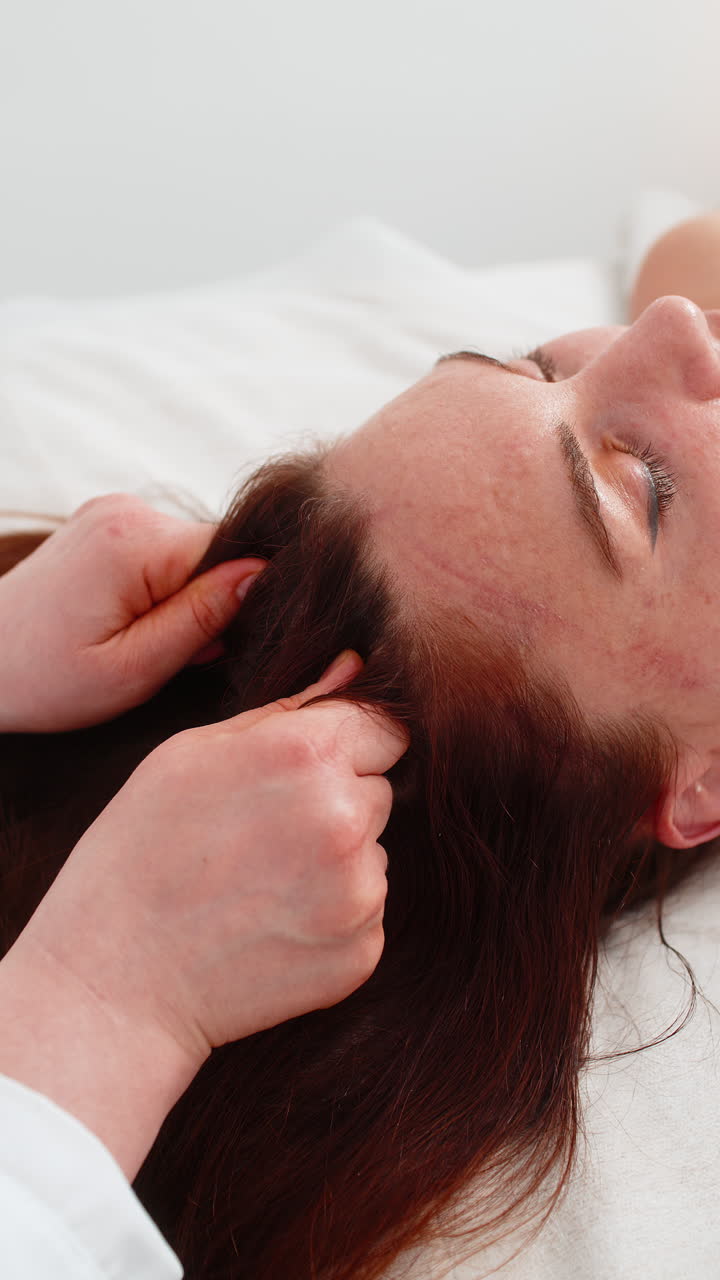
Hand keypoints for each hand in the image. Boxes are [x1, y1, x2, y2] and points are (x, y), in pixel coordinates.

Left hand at [0, 492, 265, 731]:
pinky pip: (162, 550)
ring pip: (190, 553)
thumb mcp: (133, 669)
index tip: (206, 646)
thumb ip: (202, 619)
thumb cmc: (45, 680)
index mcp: (134, 542)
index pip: (234, 552)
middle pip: (213, 551)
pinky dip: (160, 587)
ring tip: (137, 639)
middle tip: (165, 653)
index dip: (236, 602)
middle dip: (206, 603)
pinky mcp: (105, 520)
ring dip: (182, 597)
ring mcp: (113, 508)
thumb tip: (261, 574)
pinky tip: (127, 620)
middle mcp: (126, 509)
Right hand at [14, 651, 408, 1079]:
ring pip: (375, 852)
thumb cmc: (138, 851)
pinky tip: (270, 925)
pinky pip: (367, 913)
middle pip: (381, 790)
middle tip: (262, 834)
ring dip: (337, 860)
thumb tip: (357, 667)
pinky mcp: (362, 954)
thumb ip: (289, 708)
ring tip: (259, 883)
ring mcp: (359, 894)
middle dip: (338, 801)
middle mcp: (347, 819)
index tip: (307, 770)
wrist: (112, 980)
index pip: (388, 727)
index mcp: (307, 753)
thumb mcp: (192, 753)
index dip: (348, 744)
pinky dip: (332, 916)